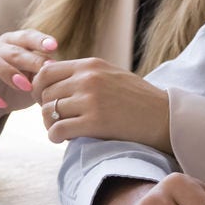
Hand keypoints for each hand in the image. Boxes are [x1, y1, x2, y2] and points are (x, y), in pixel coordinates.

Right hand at [0, 30, 59, 125]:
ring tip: (25, 86)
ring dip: (8, 72)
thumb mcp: (30, 80)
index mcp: (10, 44)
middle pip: (11, 49)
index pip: (25, 36)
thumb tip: (61, 74)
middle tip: (47, 70)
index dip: (39, 40)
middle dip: (30, 59)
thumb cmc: (13, 88)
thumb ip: (42, 75)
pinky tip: (0, 103)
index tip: (54, 46)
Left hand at [32, 58, 170, 150]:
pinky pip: (58, 130)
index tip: (46, 101)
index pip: (45, 72)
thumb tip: (52, 78)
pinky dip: (55, 136)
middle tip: (55, 120)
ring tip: (61, 130)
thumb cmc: (138, 99)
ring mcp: (91, 100)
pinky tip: (63, 139)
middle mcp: (88, 79)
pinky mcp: (95, 123)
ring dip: (50, 124)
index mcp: (90, 65)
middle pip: (45, 94)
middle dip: (45, 109)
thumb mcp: (110, 75)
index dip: (39, 89)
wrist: (164, 117)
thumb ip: (85, 74)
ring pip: (49, 112)